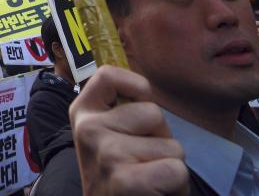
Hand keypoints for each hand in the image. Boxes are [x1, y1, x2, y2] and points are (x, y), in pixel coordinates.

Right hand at [69, 66, 188, 195]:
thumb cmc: (120, 177)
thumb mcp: (110, 138)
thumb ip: (121, 115)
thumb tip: (143, 91)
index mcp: (82, 114)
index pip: (107, 75)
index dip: (134, 85)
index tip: (139, 105)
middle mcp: (87, 130)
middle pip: (153, 112)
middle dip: (160, 139)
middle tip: (142, 164)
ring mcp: (106, 154)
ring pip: (171, 145)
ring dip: (169, 167)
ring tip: (149, 181)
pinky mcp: (125, 180)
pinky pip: (176, 170)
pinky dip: (175, 186)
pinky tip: (153, 193)